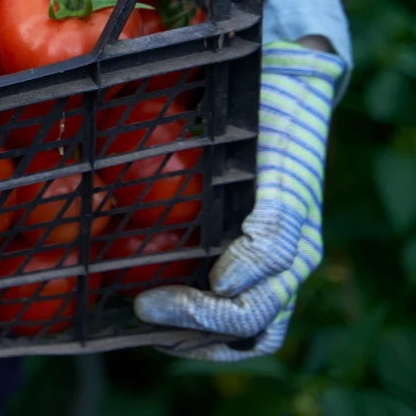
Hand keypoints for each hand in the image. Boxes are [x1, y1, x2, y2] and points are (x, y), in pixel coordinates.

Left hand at [134, 41, 344, 359]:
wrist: (294, 90)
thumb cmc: (257, 86)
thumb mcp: (237, 83)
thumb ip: (194, 83)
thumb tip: (120, 74)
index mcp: (288, 191)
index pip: (275, 241)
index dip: (241, 267)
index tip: (204, 275)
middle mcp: (295, 238)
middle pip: (262, 308)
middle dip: (201, 319)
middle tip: (141, 307)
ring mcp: (282, 264)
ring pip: (256, 330)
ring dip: (200, 341)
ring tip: (144, 327)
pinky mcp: (264, 273)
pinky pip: (246, 325)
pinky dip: (204, 337)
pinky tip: (154, 324)